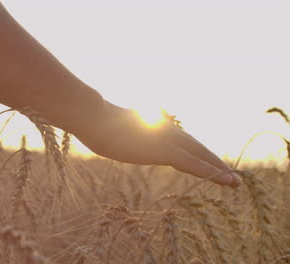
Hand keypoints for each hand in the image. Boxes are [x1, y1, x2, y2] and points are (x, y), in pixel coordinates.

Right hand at [74, 102, 242, 187]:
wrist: (94, 117)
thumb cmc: (100, 124)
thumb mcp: (119, 131)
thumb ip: (130, 134)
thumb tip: (124, 135)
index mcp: (158, 129)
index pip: (185, 144)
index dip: (200, 155)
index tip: (210, 166)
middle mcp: (167, 132)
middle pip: (198, 150)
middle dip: (216, 164)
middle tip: (233, 177)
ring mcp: (166, 140)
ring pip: (200, 156)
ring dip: (219, 169)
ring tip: (235, 181)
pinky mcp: (162, 150)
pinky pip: (192, 164)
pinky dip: (209, 172)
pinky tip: (224, 179)